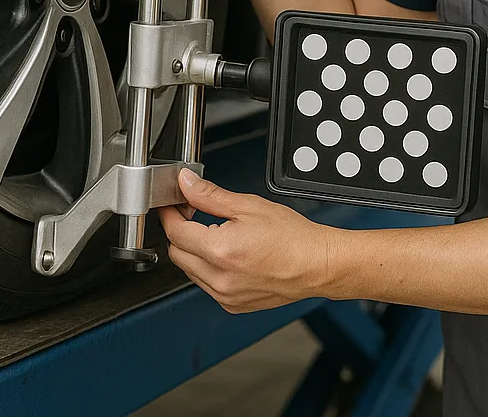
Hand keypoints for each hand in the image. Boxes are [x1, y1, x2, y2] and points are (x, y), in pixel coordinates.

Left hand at [157, 169, 334, 312]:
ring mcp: (224, 295)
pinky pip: (206, 285)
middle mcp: (219, 278)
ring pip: (189, 271)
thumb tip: (187, 183)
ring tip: (216, 234)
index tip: (173, 205)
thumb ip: (209, 195)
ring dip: (194, 251)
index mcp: (220, 250)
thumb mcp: (248, 205)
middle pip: (177, 253)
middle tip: (194, 215)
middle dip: (181, 231)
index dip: (171, 214)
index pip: (176, 232)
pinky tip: (227, 255)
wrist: (315, 264)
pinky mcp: (232, 305)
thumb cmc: (291, 236)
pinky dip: (208, 269)